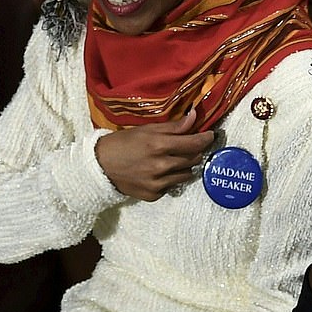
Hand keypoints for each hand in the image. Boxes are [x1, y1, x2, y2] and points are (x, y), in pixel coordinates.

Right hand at [95, 111, 214, 200]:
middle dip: (194, 151)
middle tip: (188, 146)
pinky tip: (158, 172)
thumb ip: (172, 127)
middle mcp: (161, 166)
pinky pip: (172, 186)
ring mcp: (158, 183)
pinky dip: (170, 178)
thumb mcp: (146, 130)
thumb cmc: (122, 143)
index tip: (210, 135)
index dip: (205, 138)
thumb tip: (194, 117)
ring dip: (184, 166)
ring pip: (186, 174)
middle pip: (193, 159)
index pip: (193, 143)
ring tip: (171, 159)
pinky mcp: (154, 195)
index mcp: (158, 145)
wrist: (100, 166)